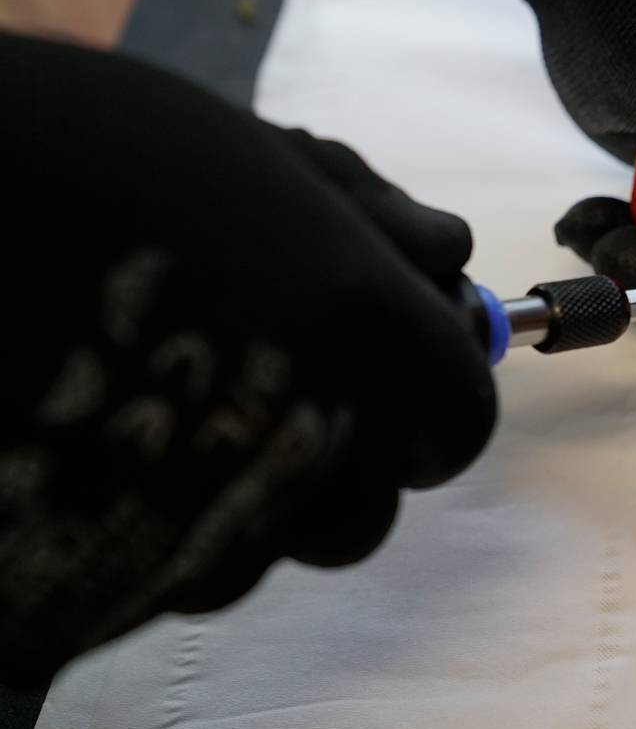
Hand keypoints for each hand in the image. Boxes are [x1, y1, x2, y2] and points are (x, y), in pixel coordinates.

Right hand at [0, 34, 495, 678]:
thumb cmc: (84, 147)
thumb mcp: (252, 152)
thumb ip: (368, 213)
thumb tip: (445, 255)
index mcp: (362, 327)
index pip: (459, 418)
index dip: (436, 405)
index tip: (401, 390)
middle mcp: (301, 433)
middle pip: (368, 513)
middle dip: (344, 466)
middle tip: (278, 396)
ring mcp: (193, 520)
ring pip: (265, 553)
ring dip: (248, 500)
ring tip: (173, 405)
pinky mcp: (91, 580)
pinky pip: (165, 580)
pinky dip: (157, 532)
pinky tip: (109, 444)